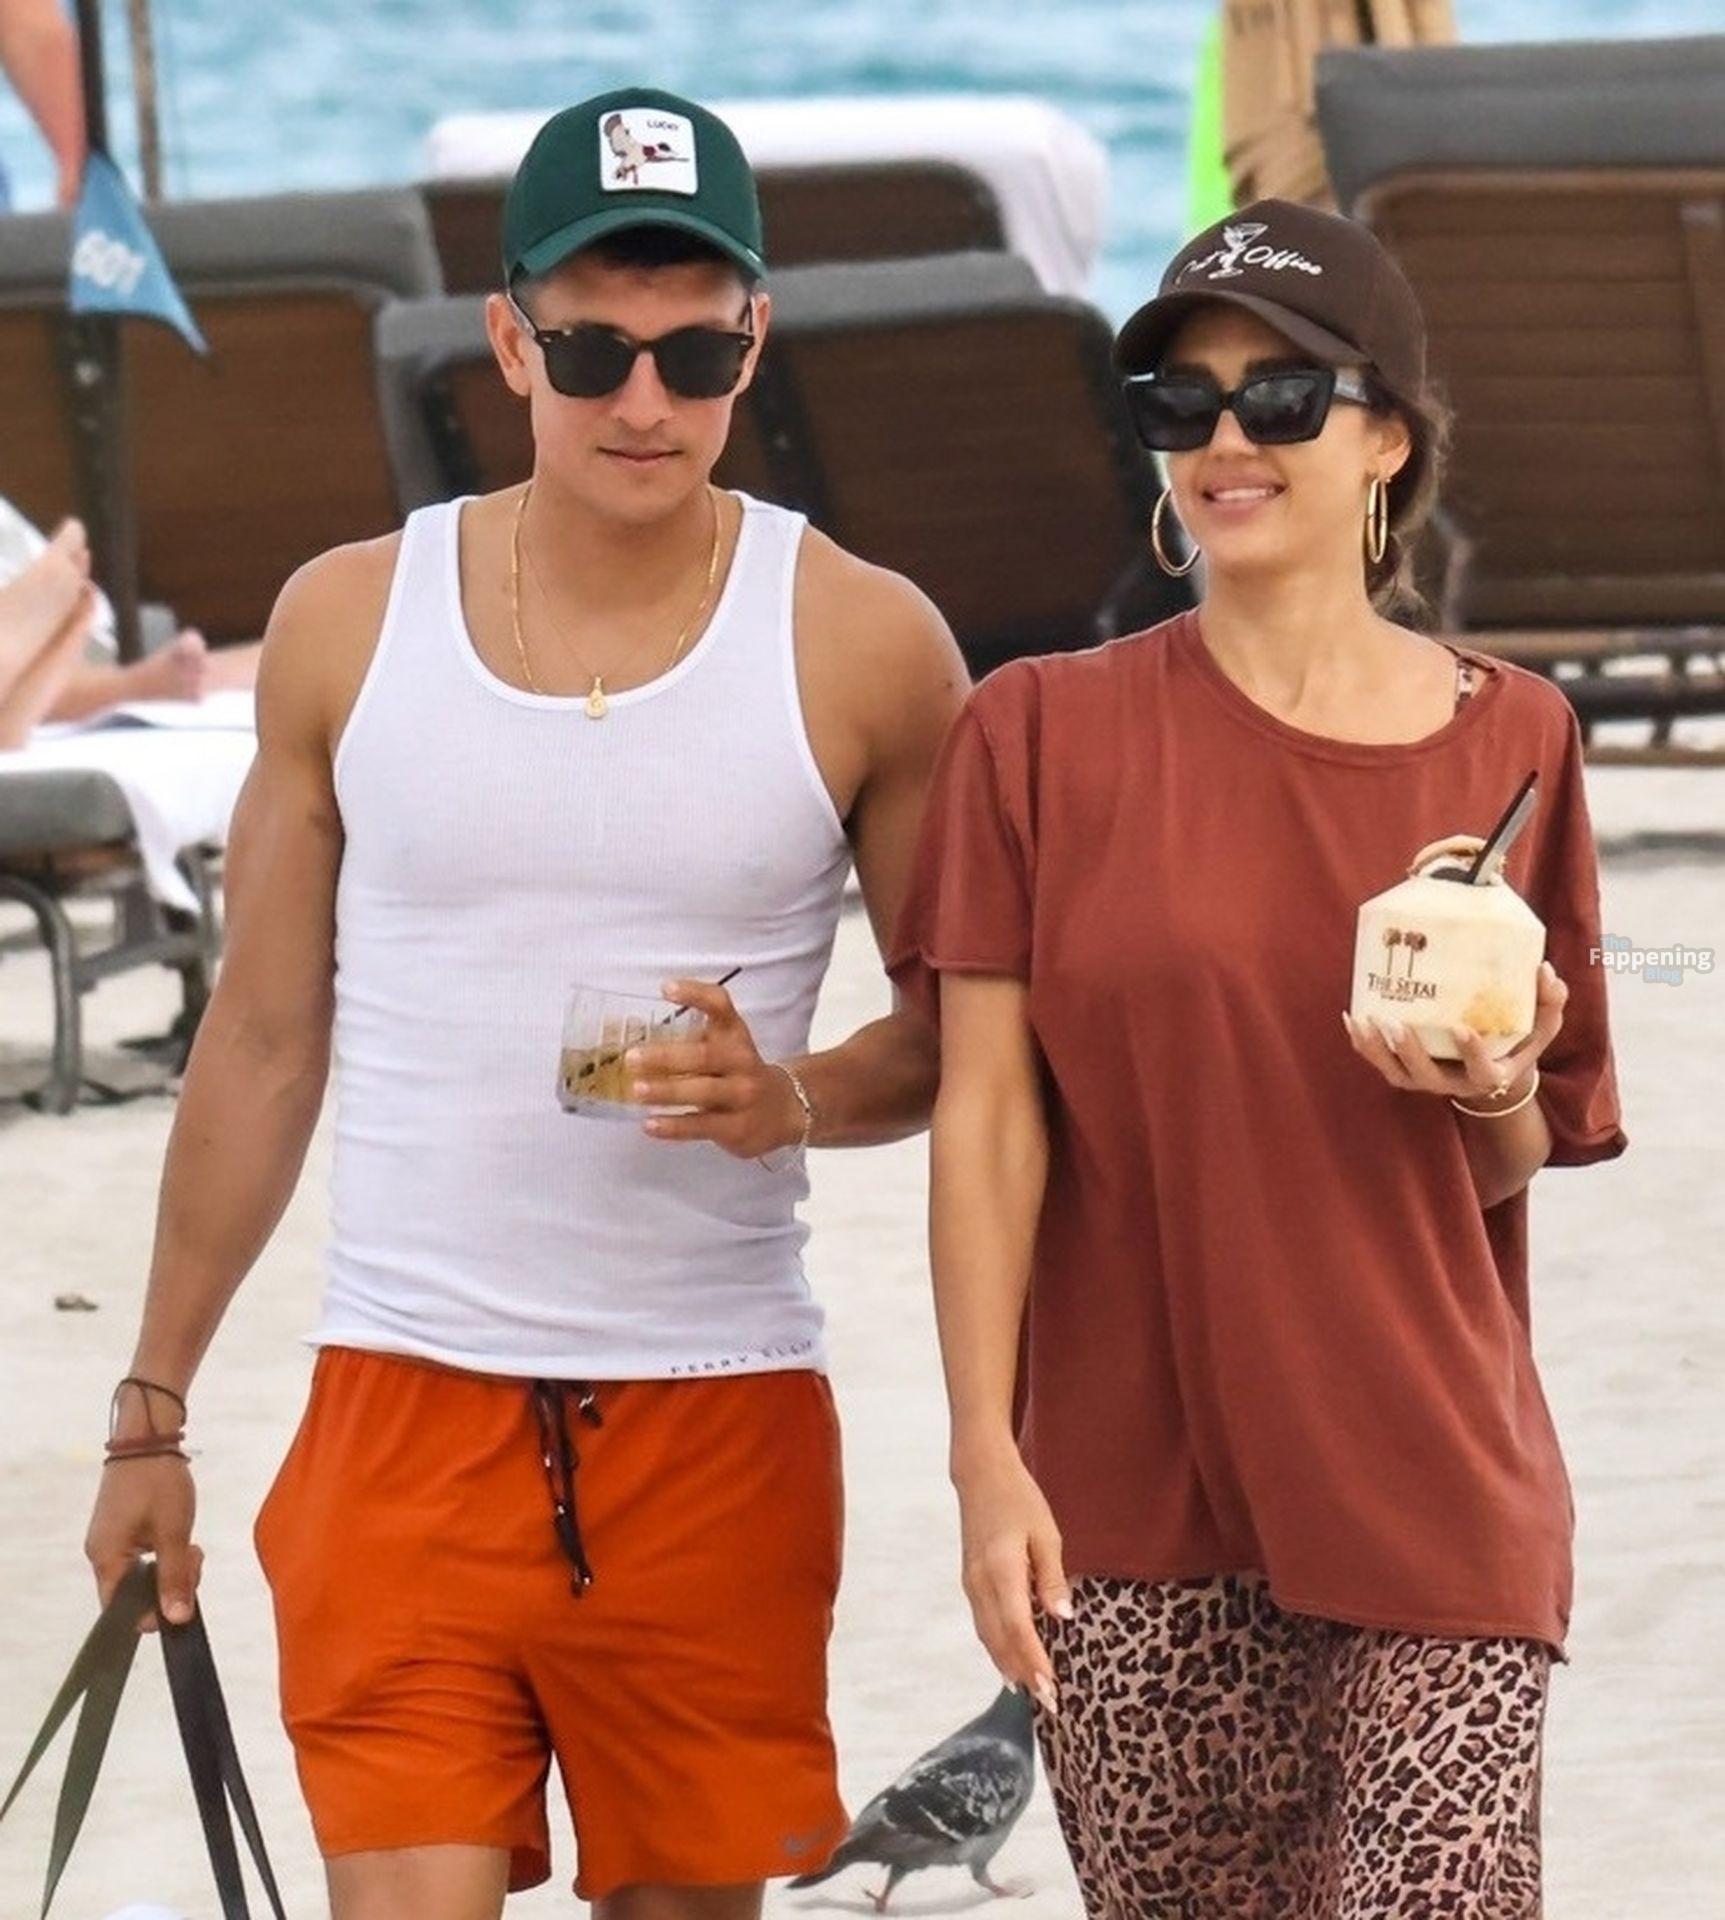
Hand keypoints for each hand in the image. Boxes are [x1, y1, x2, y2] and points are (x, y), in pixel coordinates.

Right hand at [85, 1451, 201, 1631]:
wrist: (148, 1437)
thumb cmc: (158, 1483)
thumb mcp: (173, 1533)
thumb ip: (174, 1578)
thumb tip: (176, 1620)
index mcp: (106, 1559)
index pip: (122, 1611)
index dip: (154, 1611)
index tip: (184, 1593)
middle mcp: (102, 1555)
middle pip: (136, 1594)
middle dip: (171, 1583)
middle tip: (193, 1556)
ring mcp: (111, 1541)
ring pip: (144, 1575)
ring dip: (172, 1566)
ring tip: (191, 1544)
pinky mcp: (122, 1530)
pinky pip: (143, 1557)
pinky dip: (165, 1553)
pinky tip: (182, 1539)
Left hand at [626, 977, 805, 1159]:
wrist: (785, 1110)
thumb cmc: (739, 1073)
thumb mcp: (727, 1048)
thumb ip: (692, 1041)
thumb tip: (635, 1041)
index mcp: (735, 1035)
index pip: (720, 1007)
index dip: (695, 994)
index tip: (666, 989)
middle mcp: (741, 1061)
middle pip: (704, 1055)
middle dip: (666, 1056)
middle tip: (632, 1058)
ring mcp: (742, 1095)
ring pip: (703, 1091)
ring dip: (667, 1090)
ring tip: (636, 1090)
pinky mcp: (737, 1127)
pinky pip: (702, 1125)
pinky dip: (674, 1126)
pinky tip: (649, 1124)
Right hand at [952, 1443, 1069, 1713]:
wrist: (979, 1476)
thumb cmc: (1019, 1500)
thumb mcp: (1045, 1533)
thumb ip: (1051, 1577)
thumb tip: (1063, 1617)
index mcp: (1002, 1569)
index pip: (1017, 1626)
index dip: (1033, 1659)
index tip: (1050, 1686)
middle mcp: (980, 1582)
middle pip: (999, 1639)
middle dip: (1023, 1672)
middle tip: (1049, 1703)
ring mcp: (971, 1583)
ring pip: (987, 1635)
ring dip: (1008, 1664)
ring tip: (1032, 1691)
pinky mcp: (970, 1582)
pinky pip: (983, 1623)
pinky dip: (997, 1647)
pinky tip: (1010, 1662)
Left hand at [1344, 959, 1568, 1105]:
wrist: (1493, 1069)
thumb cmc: (1517, 1040)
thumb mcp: (1541, 1026)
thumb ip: (1549, 1001)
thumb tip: (1545, 970)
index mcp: (1490, 1075)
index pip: (1482, 1072)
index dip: (1471, 1053)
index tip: (1462, 1028)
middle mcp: (1454, 1084)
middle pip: (1427, 1076)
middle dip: (1410, 1052)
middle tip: (1397, 1024)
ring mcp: (1426, 1080)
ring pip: (1396, 1072)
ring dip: (1377, 1049)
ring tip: (1364, 1019)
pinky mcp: (1406, 1072)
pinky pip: (1380, 1061)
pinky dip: (1363, 1043)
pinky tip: (1353, 1016)